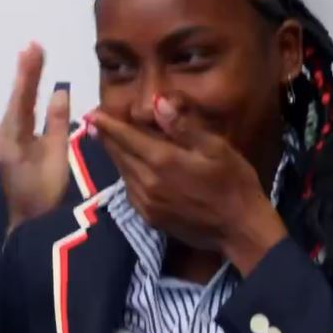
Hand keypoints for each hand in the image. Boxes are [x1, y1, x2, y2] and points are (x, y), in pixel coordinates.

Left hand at [0, 43, 69, 234]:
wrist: (31, 224)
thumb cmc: (44, 194)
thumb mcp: (56, 158)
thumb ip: (58, 124)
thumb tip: (60, 91)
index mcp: (13, 134)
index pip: (23, 96)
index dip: (30, 72)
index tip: (35, 47)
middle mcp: (6, 133)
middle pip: (18, 97)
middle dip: (26, 72)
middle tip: (33, 47)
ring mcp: (9, 141)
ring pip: (18, 106)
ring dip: (26, 83)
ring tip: (33, 60)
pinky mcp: (15, 148)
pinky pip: (22, 116)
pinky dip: (27, 100)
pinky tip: (32, 93)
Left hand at [90, 96, 286, 274]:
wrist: (240, 229)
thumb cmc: (234, 184)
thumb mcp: (216, 148)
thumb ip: (183, 126)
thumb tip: (158, 102)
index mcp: (163, 161)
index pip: (126, 137)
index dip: (108, 123)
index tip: (92, 112)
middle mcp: (147, 182)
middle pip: (120, 155)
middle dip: (106, 137)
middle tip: (95, 123)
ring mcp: (147, 204)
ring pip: (123, 173)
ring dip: (115, 156)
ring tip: (108, 141)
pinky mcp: (151, 219)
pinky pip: (130, 192)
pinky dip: (126, 176)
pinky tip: (129, 169)